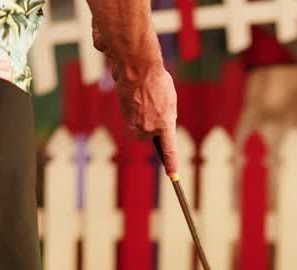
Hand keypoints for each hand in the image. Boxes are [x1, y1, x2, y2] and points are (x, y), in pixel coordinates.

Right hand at [107, 56, 177, 175]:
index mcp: (165, 124)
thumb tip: (161, 122)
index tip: (172, 175)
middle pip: (148, 136)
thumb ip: (166, 114)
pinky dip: (132, 107)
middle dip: (149, 128)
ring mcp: (134, 122)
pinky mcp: (124, 113)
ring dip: (140, 118)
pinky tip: (135, 93)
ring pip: (137, 127)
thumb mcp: (169, 98)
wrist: (137, 67)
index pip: (169, 150)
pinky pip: (129, 116)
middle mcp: (149, 127)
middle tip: (153, 111)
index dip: (171, 163)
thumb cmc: (157, 80)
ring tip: (144, 99)